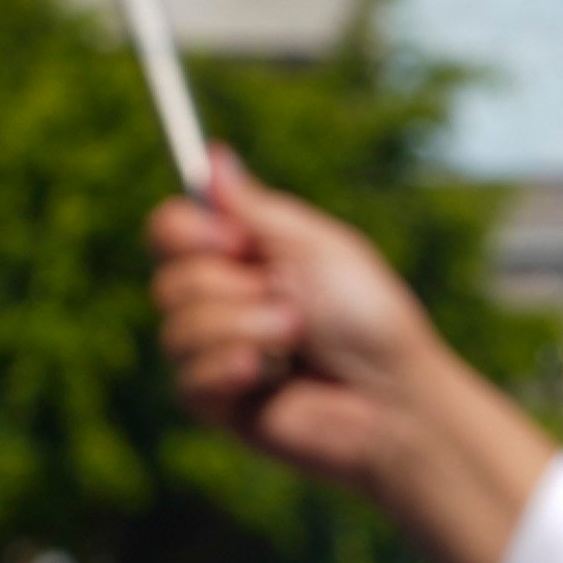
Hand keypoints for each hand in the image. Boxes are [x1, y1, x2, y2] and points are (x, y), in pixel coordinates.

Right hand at [150, 150, 554, 562]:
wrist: (394, 398)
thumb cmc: (369, 318)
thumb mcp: (314, 246)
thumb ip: (255, 208)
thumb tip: (212, 158)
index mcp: (243, 257)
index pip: (170, 230)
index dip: (187, 231)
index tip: (233, 239)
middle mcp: (222, 302)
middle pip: (168, 280)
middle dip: (232, 289)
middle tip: (291, 302)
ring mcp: (216, 355)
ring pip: (176, 330)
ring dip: (245, 329)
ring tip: (296, 340)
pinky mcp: (218, 404)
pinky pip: (186, 379)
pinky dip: (230, 369)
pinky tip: (270, 377)